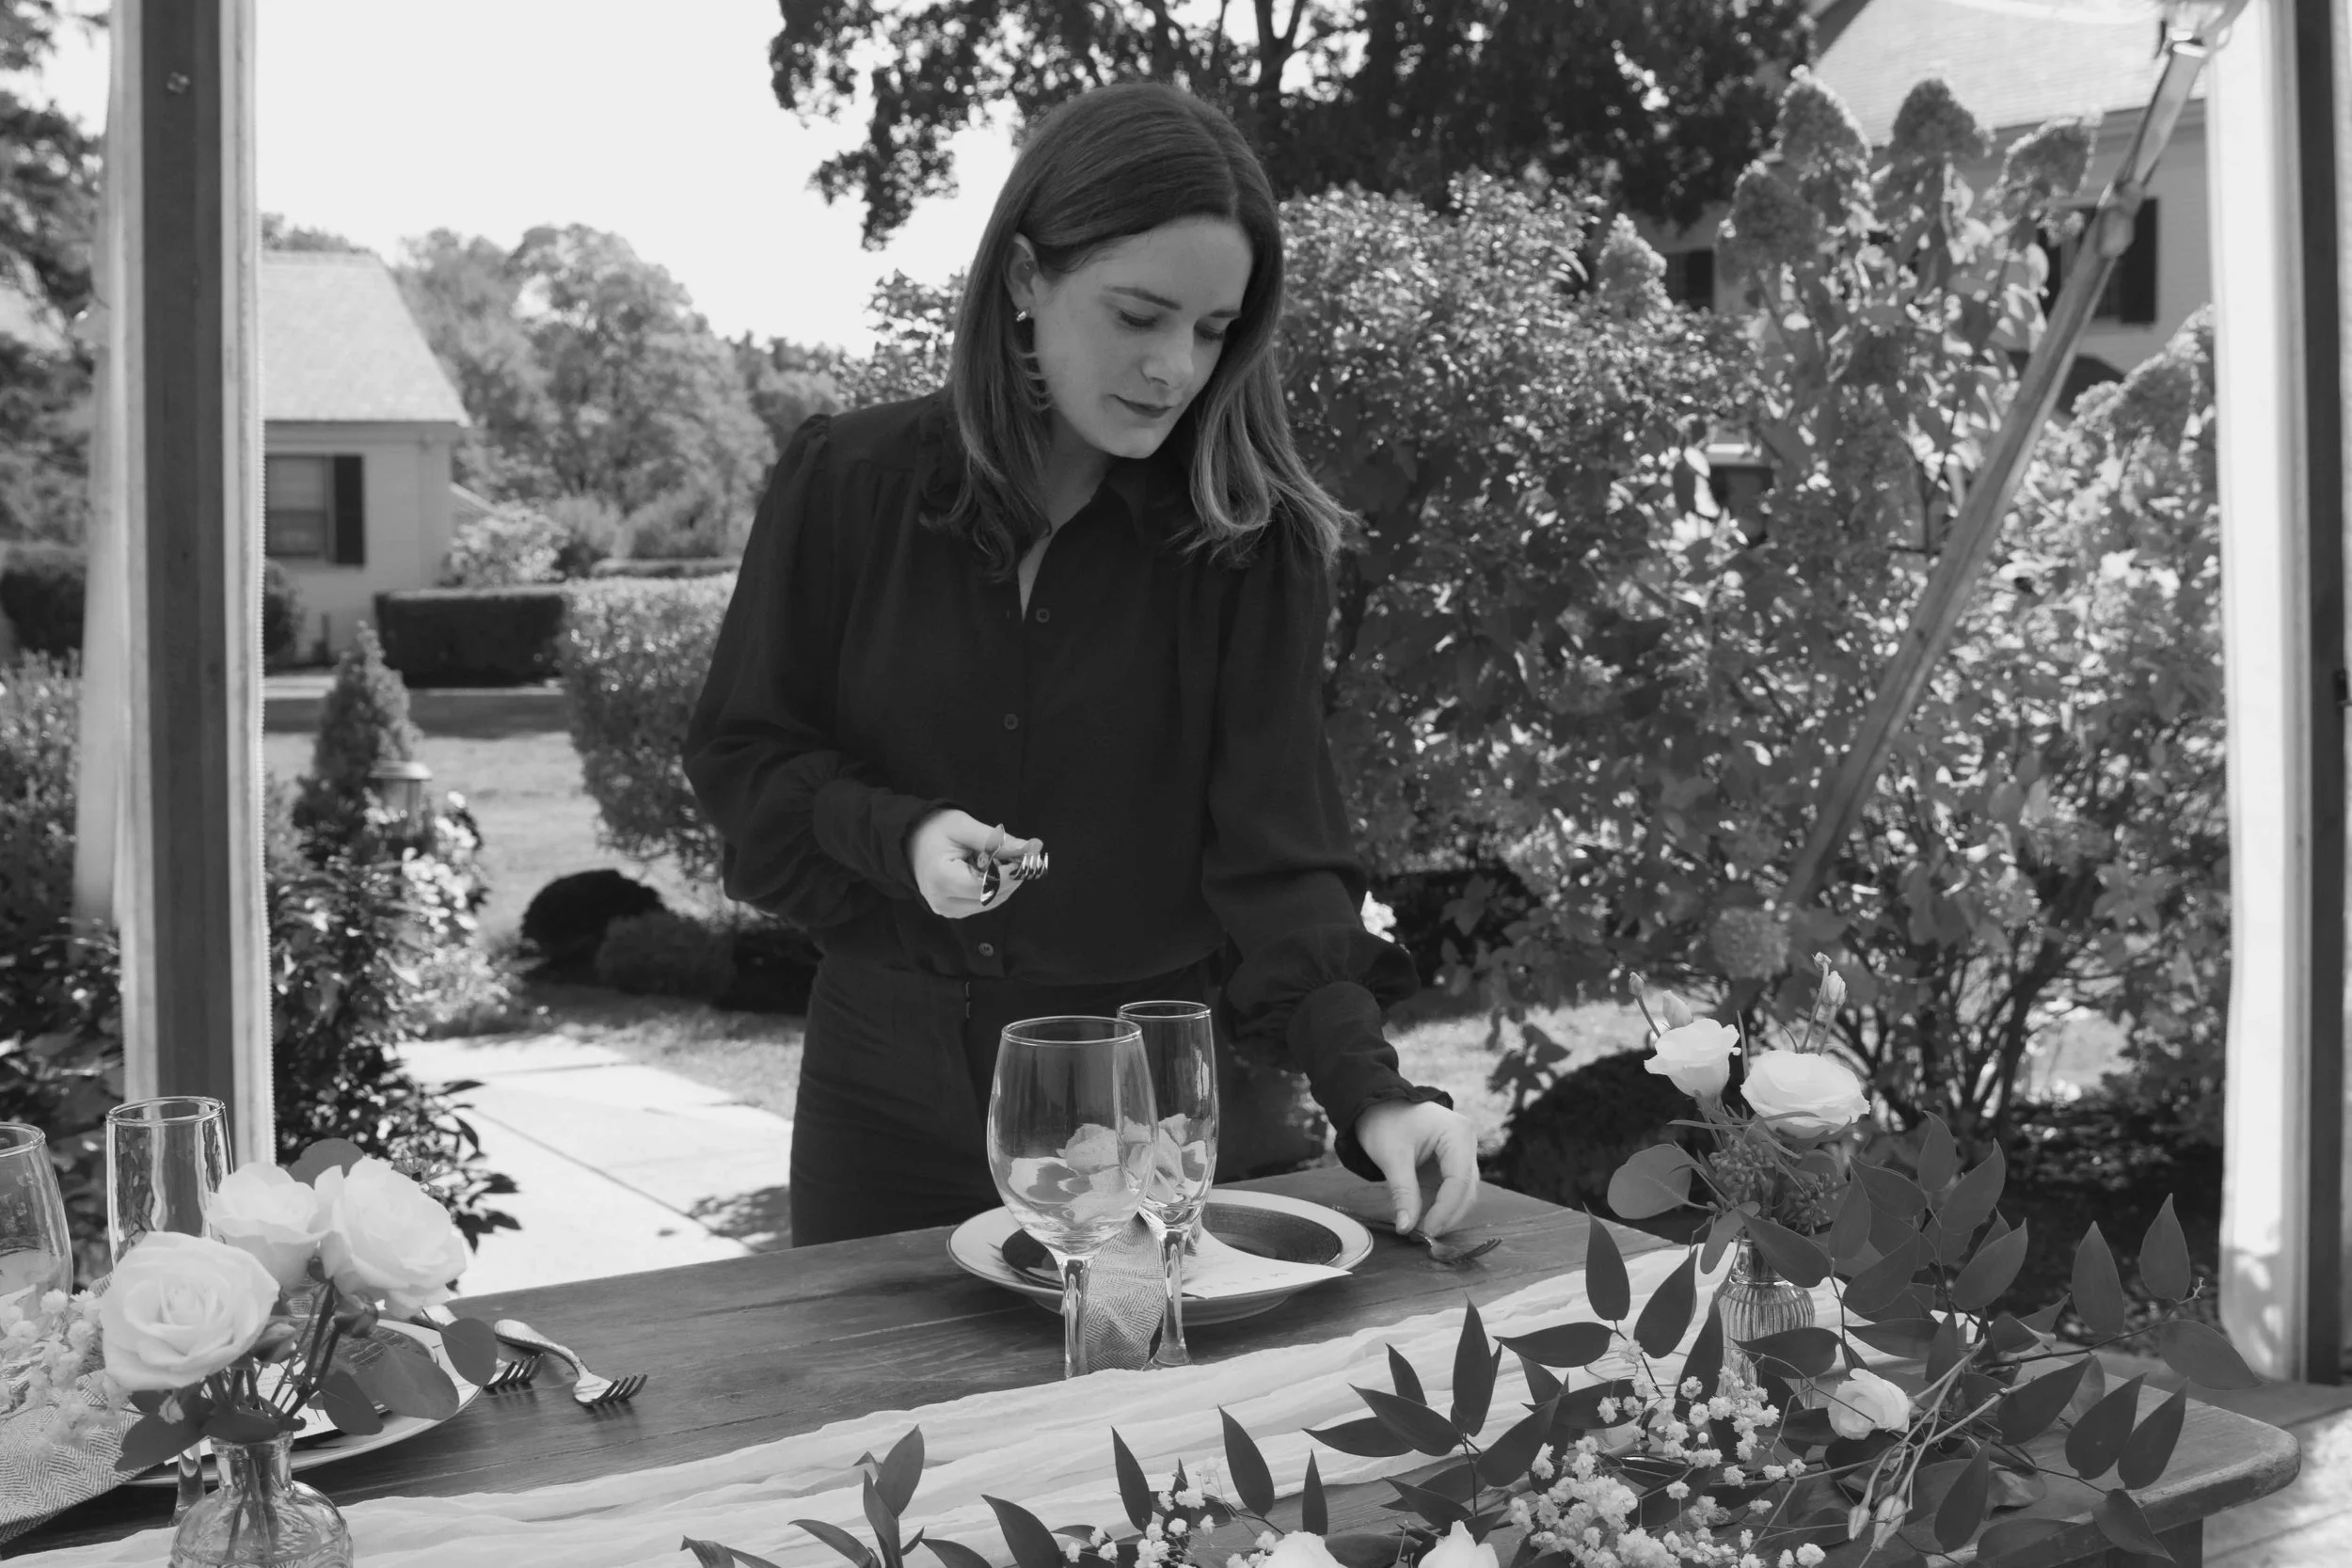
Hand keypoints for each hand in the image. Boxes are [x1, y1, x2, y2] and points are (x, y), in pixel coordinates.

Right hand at [909, 810, 1039, 919]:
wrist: (907, 841)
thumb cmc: (932, 829)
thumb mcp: (963, 826)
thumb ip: (997, 840)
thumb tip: (1030, 848)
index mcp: (942, 880)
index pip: (988, 885)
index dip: (1012, 872)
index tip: (1030, 854)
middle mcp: (944, 902)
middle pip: (994, 896)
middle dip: (1012, 875)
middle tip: (1024, 851)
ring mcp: (948, 910)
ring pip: (993, 901)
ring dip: (1005, 881)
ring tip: (1001, 856)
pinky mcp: (953, 911)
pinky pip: (985, 902)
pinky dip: (995, 886)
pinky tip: (991, 868)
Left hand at [1355, 1099, 1481, 1238]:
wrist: (1375, 1105)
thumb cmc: (1384, 1121)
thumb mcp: (1392, 1157)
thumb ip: (1403, 1193)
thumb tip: (1406, 1228)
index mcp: (1458, 1134)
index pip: (1459, 1181)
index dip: (1446, 1210)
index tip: (1427, 1231)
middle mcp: (1467, 1143)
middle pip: (1466, 1190)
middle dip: (1447, 1215)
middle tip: (1424, 1236)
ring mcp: (1461, 1154)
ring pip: (1462, 1193)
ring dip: (1444, 1213)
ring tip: (1420, 1230)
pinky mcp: (1450, 1164)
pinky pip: (1450, 1191)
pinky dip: (1438, 1206)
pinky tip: (1422, 1219)